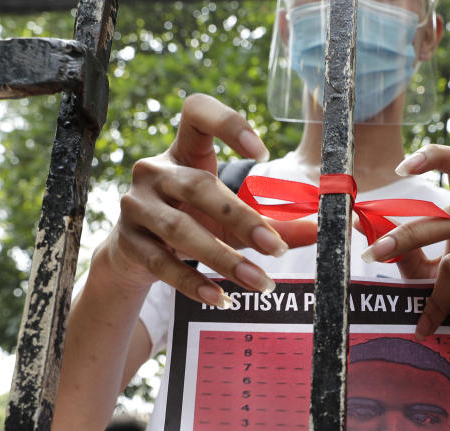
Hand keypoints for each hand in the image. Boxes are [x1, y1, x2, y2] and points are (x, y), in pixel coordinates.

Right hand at [106, 94, 317, 305]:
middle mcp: (155, 171)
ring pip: (180, 229)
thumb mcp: (233, 218)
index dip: (228, 123)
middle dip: (242, 219)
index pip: (197, 113)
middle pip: (199, 186)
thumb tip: (320, 230)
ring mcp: (136, 206)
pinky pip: (163, 264)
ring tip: (261, 282)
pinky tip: (221, 298)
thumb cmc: (194, 222)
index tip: (264, 153)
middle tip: (278, 249)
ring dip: (224, 259)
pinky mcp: (129, 243)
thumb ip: (275, 223)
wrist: (136, 253)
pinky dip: (193, 284)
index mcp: (184, 150)